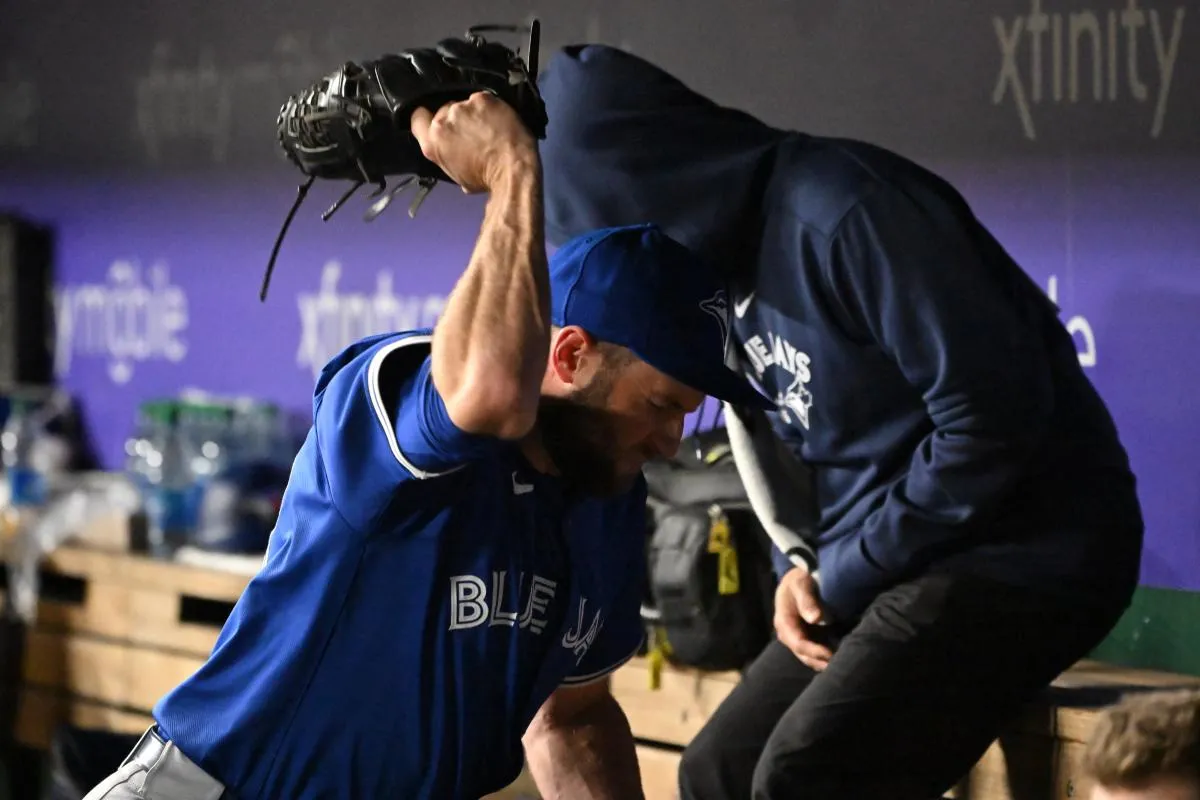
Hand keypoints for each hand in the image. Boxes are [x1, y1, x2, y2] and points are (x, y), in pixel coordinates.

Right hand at [410, 91, 537, 192]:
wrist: (512, 170)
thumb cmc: (487, 179)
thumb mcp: (457, 176)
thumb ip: (447, 155)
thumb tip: (455, 153)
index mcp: (432, 143)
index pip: (418, 118)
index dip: (426, 118)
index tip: (437, 121)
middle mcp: (443, 121)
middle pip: (444, 110)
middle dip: (456, 119)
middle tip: (473, 131)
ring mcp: (463, 107)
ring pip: (464, 104)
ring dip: (474, 113)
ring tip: (490, 127)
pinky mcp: (482, 99)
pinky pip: (482, 100)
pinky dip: (490, 108)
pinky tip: (498, 121)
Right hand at [773, 568, 834, 671]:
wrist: (796, 579)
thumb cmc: (799, 580)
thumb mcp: (801, 585)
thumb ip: (806, 601)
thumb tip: (815, 618)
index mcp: (784, 623)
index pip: (799, 643)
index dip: (815, 651)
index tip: (831, 653)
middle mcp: (787, 634)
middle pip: (803, 655)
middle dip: (821, 661)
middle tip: (840, 664)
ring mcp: (795, 637)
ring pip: (808, 657)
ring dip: (823, 661)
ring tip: (841, 663)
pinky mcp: (805, 637)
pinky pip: (813, 652)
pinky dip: (824, 656)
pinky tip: (838, 656)